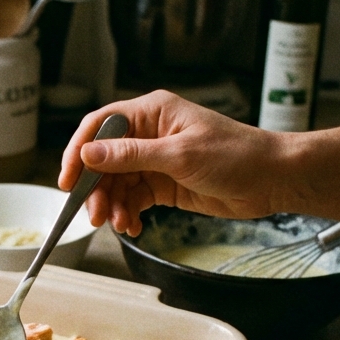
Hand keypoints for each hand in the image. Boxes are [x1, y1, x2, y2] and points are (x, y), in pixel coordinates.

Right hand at [58, 91, 293, 235]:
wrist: (272, 179)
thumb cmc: (236, 155)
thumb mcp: (179, 155)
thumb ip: (131, 155)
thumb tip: (89, 154)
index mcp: (151, 112)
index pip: (100, 126)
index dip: (78, 153)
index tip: (67, 181)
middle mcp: (149, 133)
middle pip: (104, 161)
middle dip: (96, 189)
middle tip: (95, 215)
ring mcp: (156, 160)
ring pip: (117, 183)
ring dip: (113, 205)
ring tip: (119, 225)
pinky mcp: (164, 184)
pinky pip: (134, 198)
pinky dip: (129, 214)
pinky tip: (132, 227)